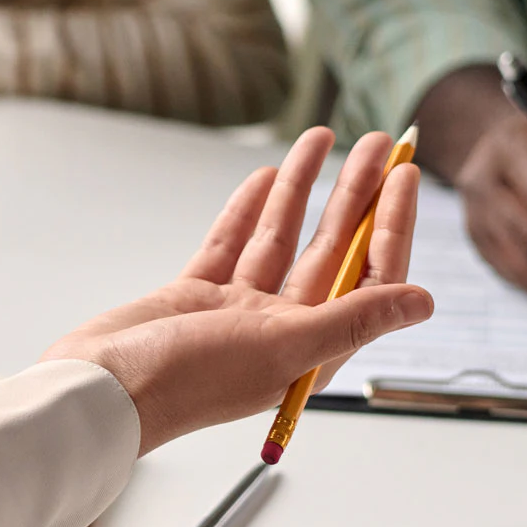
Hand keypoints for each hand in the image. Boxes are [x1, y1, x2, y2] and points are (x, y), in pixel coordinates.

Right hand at [43, 128, 433, 454]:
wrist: (103, 390)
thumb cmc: (187, 380)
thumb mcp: (281, 347)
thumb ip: (352, 320)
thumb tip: (423, 302)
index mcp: (311, 348)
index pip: (369, 277)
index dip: (391, 224)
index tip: (404, 175)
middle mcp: (279, 329)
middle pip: (331, 249)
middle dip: (356, 194)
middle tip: (377, 143)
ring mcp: (235, 310)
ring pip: (280, 237)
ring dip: (303, 188)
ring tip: (323, 136)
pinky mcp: (194, 295)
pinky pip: (230, 244)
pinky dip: (247, 209)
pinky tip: (264, 177)